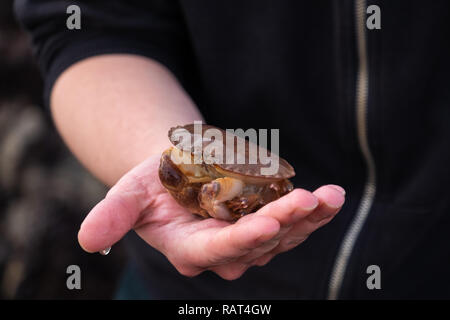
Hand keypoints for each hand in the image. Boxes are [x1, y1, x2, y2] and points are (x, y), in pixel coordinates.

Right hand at [78, 155, 345, 279]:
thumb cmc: (153, 182)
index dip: (241, 240)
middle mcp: (223, 252)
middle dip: (285, 223)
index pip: (216, 251)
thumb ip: (112, 215)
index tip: (268, 223)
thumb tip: (87, 240)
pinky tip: (333, 198)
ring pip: (283, 236)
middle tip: (309, 199)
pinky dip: (315, 211)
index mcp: (188, 249)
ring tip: (331, 196)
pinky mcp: (269, 224)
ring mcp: (250, 240)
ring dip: (309, 218)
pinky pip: (295, 222)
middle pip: (257, 243)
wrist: (180, 172)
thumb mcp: (128, 193)